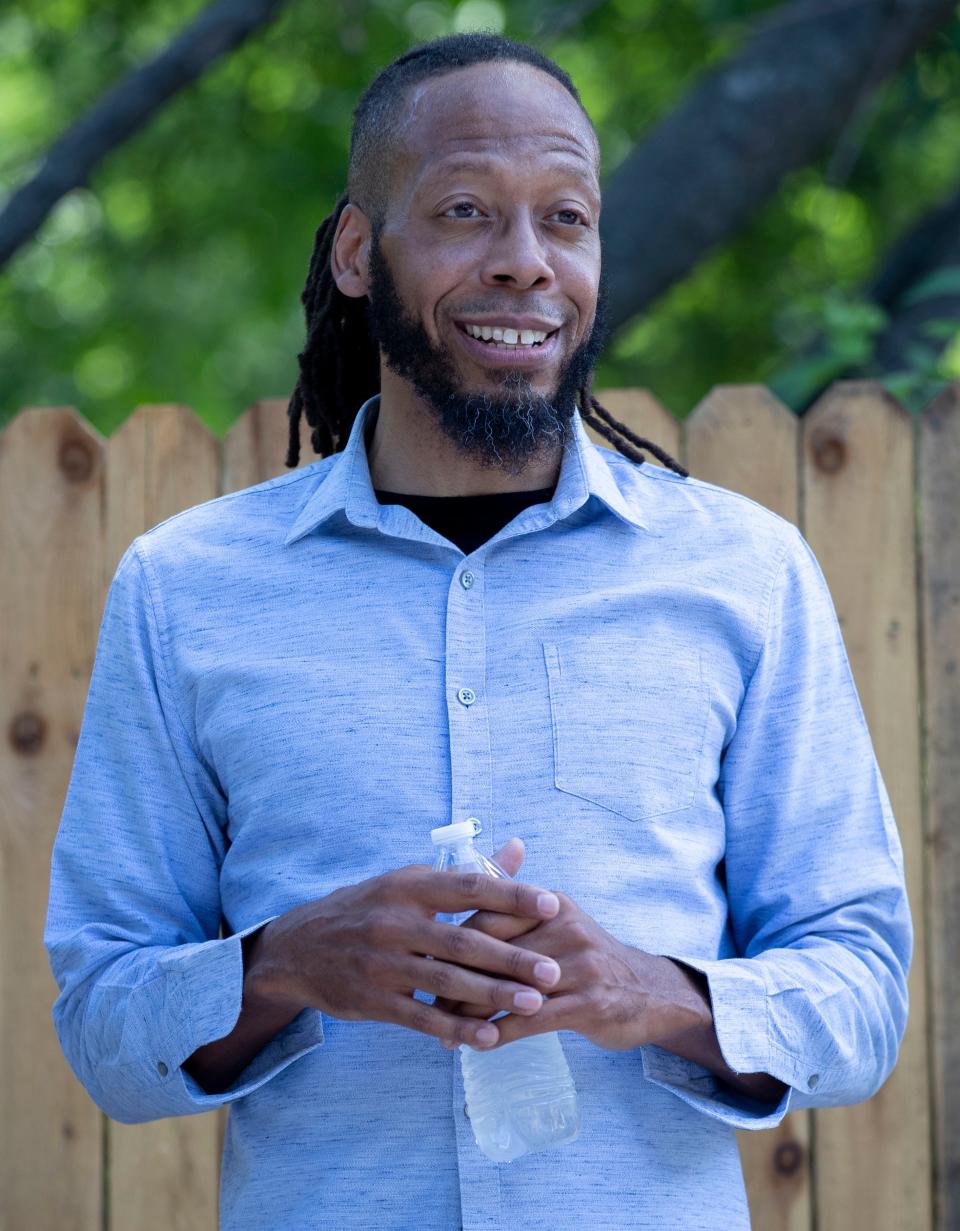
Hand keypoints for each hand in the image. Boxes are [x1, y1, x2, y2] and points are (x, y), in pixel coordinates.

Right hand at [243, 840, 563, 1050]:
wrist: (298, 947)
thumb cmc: (369, 909)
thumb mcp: (409, 881)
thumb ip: (467, 872)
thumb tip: (518, 848)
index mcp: (409, 885)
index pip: (468, 887)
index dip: (512, 896)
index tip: (553, 905)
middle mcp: (394, 921)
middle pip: (462, 940)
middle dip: (511, 957)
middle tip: (553, 970)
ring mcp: (381, 963)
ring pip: (446, 982)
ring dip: (493, 995)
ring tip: (535, 1003)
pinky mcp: (372, 1001)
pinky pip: (421, 1018)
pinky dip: (457, 1029)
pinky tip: (490, 1037)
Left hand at [435, 885, 688, 1052]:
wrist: (650, 992)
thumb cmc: (587, 960)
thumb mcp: (556, 925)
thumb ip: (512, 916)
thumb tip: (455, 914)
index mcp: (550, 904)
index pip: (489, 915)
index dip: (454, 943)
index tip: (427, 964)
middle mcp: (565, 927)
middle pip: (494, 952)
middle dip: (456, 980)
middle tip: (428, 1004)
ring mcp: (580, 965)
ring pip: (509, 987)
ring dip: (471, 1013)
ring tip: (445, 1032)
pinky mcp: (589, 1003)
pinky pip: (532, 1019)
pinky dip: (499, 1033)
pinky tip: (477, 1046)